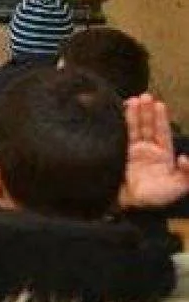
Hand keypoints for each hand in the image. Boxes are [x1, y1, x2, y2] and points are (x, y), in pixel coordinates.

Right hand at [120, 94, 188, 209]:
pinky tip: (120, 113)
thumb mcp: (179, 187)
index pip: (163, 132)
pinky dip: (121, 124)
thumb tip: (184, 157)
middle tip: (145, 96)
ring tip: (133, 100)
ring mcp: (133, 151)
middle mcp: (149, 150)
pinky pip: (122, 135)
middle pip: (148, 126)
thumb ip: (186, 173)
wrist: (131, 206)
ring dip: (134, 114)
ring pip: (135, 128)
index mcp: (164, 156)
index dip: (161, 119)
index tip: (159, 104)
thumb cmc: (156, 198)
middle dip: (147, 112)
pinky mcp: (120, 153)